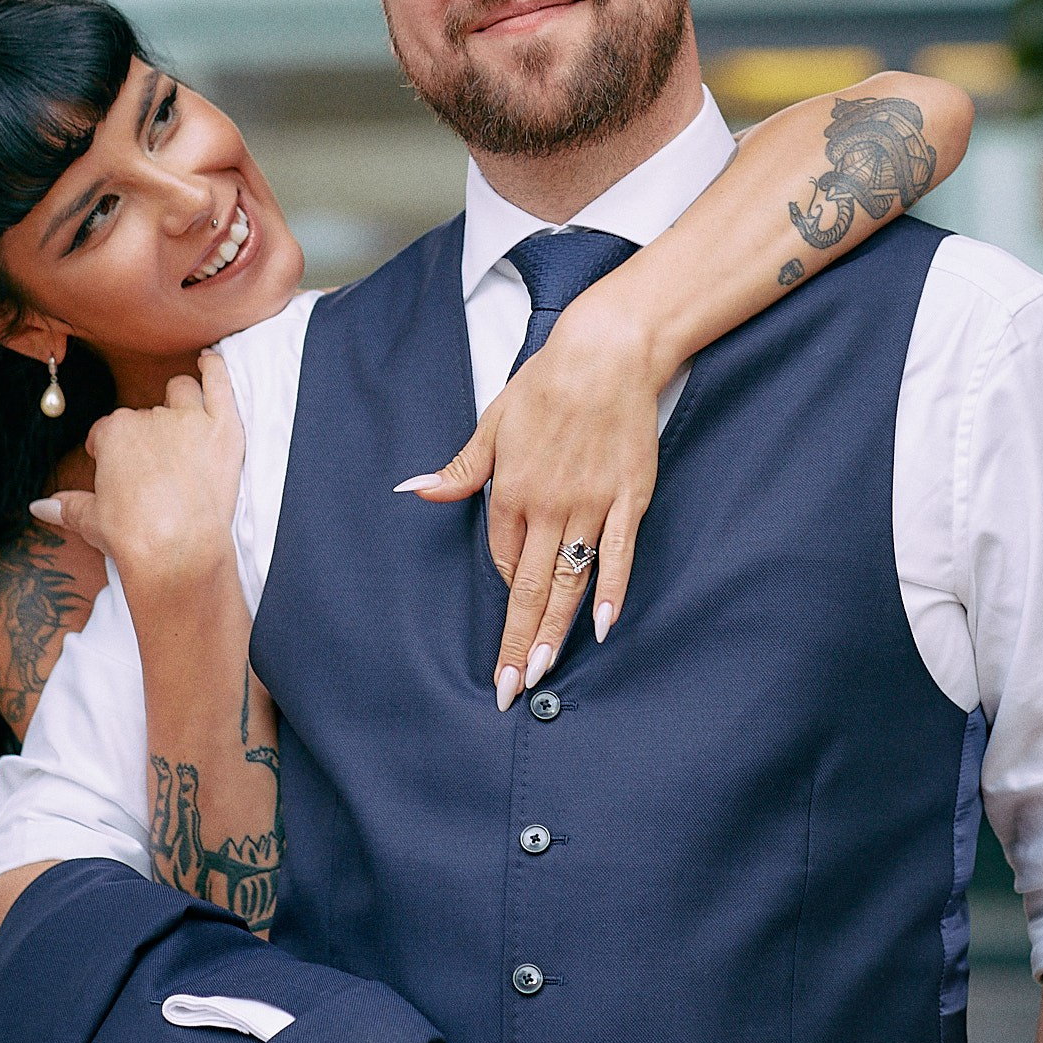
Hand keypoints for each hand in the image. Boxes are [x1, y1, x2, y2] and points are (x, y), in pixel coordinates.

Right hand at [30, 349, 242, 596]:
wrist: (177, 551)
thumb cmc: (133, 536)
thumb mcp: (92, 520)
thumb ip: (67, 506)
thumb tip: (41, 507)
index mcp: (114, 433)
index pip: (108, 430)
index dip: (110, 448)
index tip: (116, 466)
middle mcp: (149, 418)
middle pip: (146, 414)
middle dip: (148, 434)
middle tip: (156, 464)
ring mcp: (189, 419)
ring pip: (182, 392)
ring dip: (180, 400)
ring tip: (183, 420)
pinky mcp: (223, 427)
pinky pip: (219, 382)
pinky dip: (214, 368)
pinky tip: (209, 361)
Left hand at [395, 299, 662, 709]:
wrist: (606, 353)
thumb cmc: (546, 384)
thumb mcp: (492, 424)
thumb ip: (459, 470)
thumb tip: (415, 492)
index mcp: (510, 490)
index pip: (501, 555)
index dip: (504, 585)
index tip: (507, 622)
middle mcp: (548, 506)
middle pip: (528, 587)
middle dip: (515, 642)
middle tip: (508, 689)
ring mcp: (590, 506)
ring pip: (569, 582)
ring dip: (554, 632)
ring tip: (542, 674)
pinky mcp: (628, 500)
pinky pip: (619, 556)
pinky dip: (611, 593)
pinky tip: (603, 628)